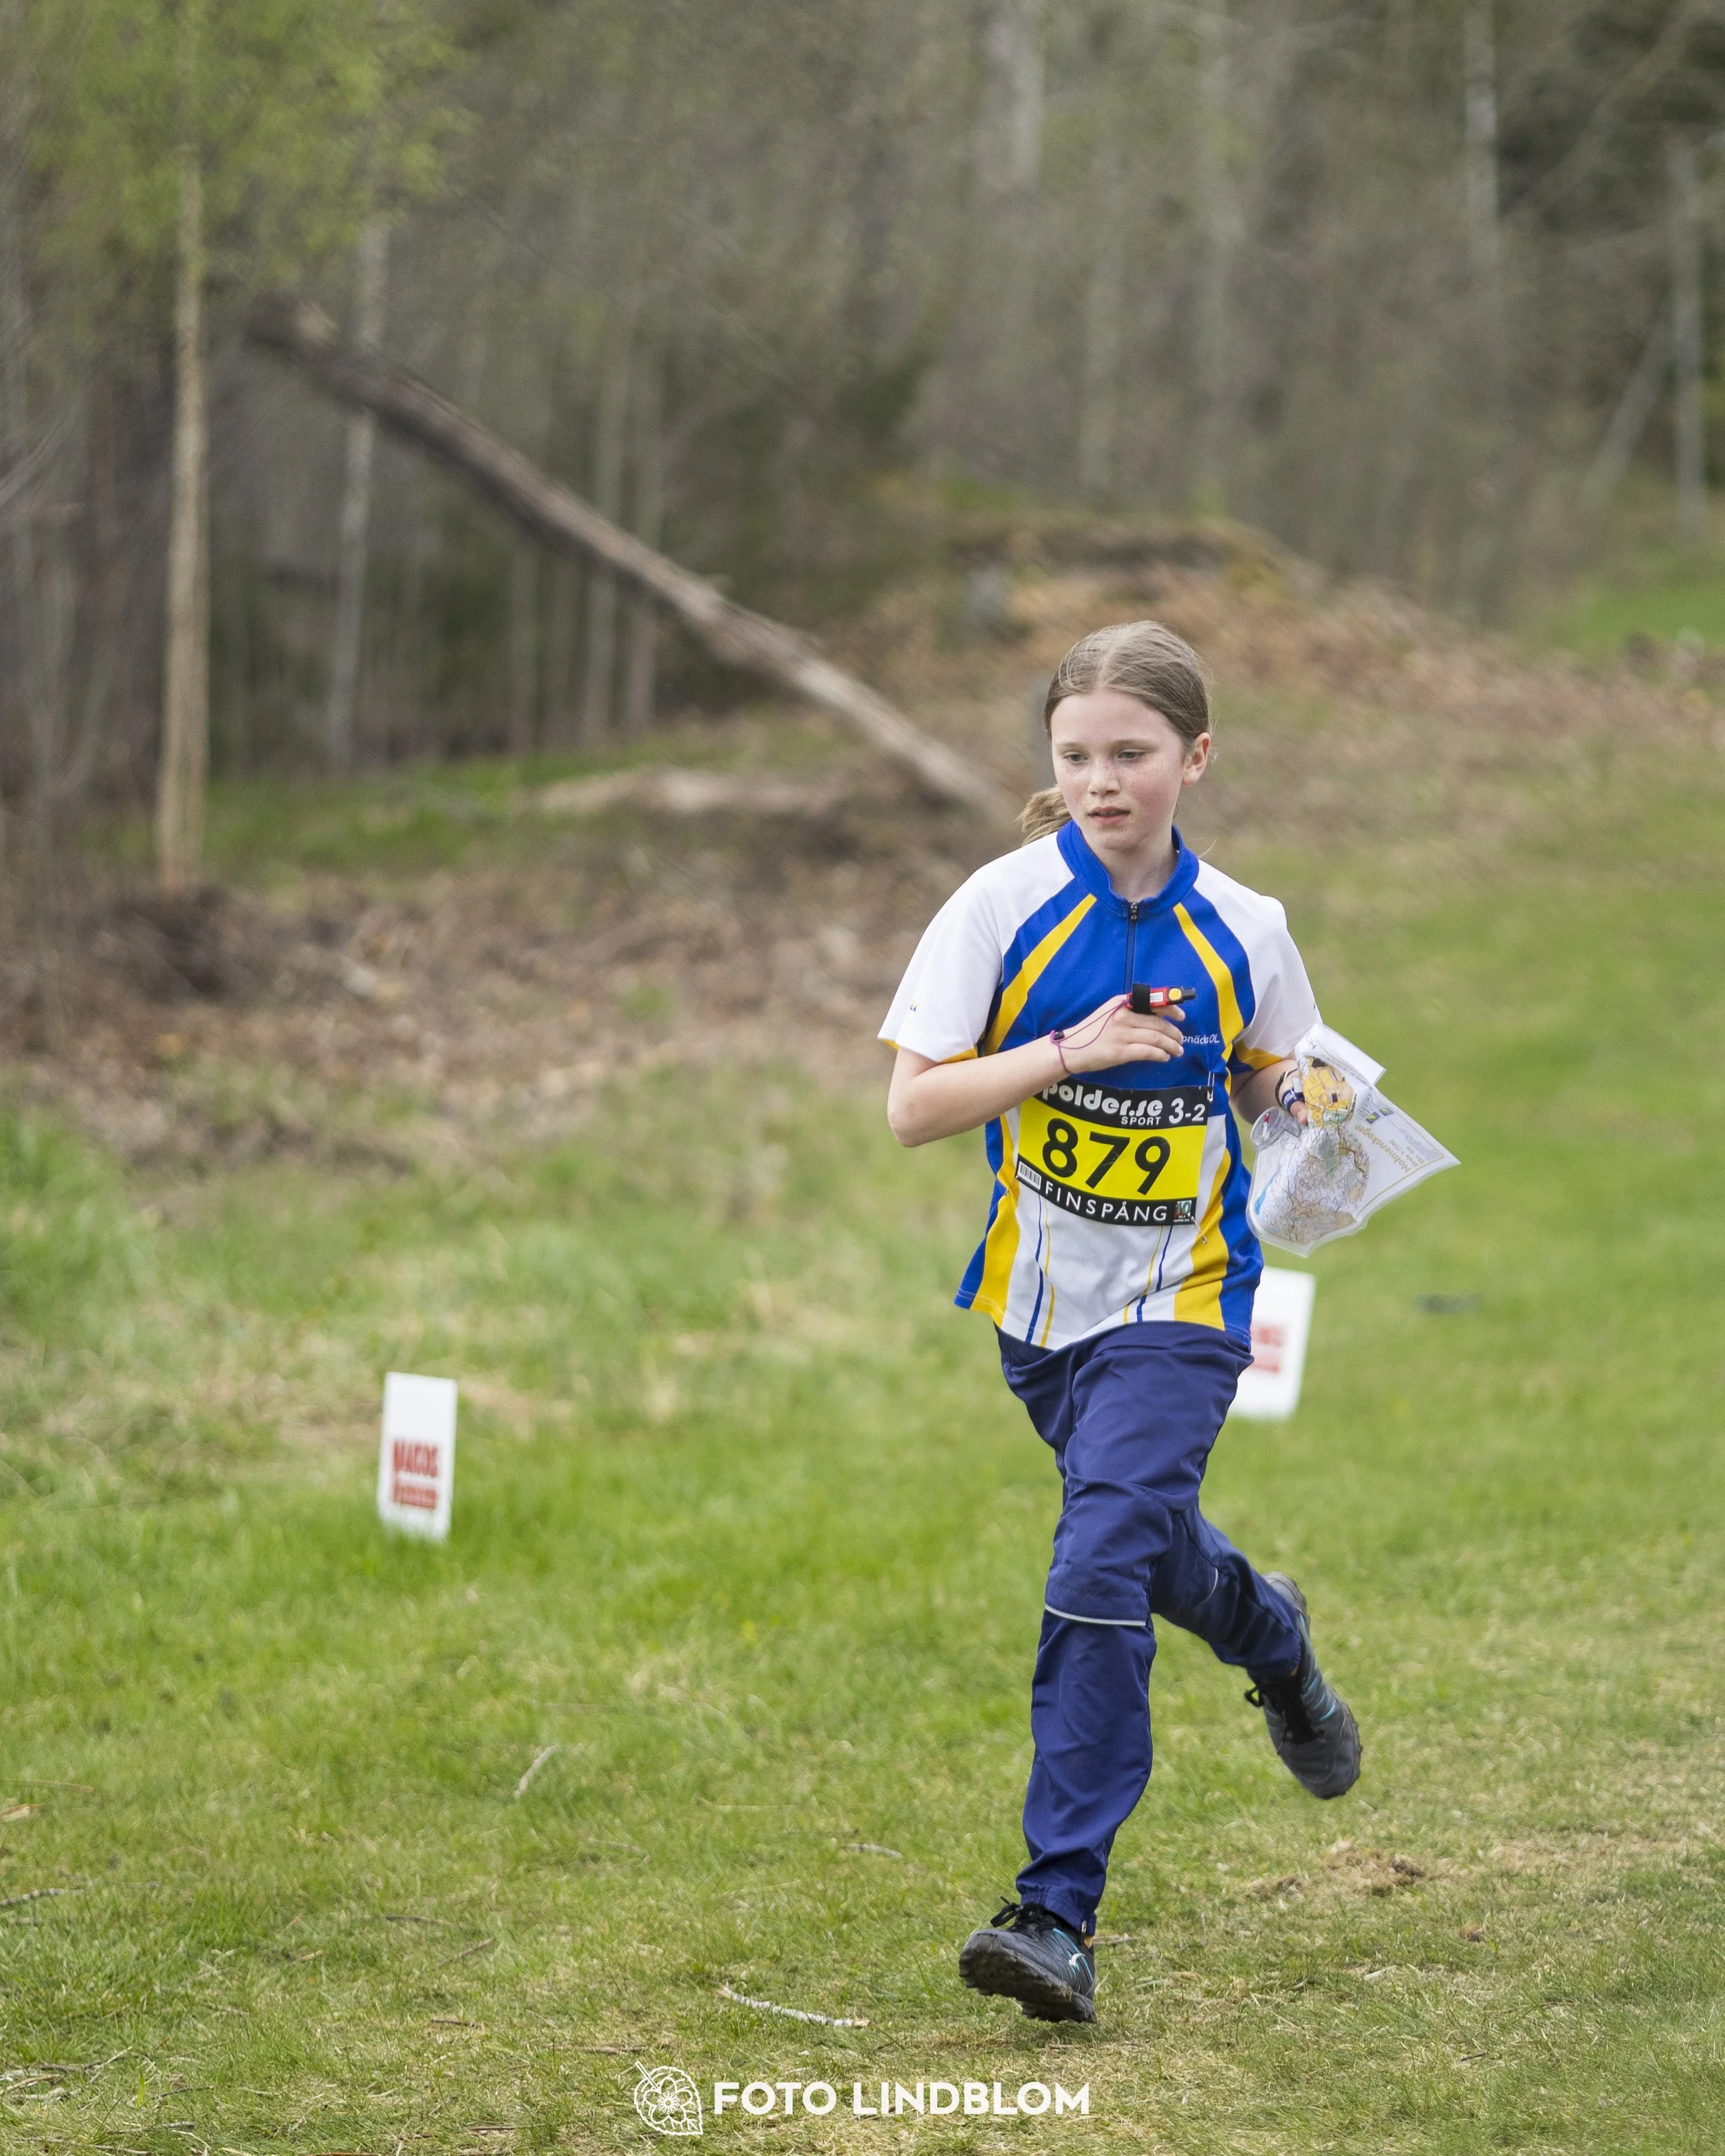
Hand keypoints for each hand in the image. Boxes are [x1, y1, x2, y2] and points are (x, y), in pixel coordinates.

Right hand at [1056, 994, 1186, 1074]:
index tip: (1181, 1017)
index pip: (1153, 1003)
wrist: (1072, 1049)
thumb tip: (1158, 1016)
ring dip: (1171, 1046)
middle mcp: (1122, 1017)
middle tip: (1180, 1040)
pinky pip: (1147, 1052)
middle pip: (1158, 1024)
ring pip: (1156, 1038)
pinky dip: (1160, 1055)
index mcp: (1122, 1004)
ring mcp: (1121, 1035)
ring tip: (1177, 1051)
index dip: (1171, 1010)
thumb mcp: (1110, 1013)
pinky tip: (1164, 1057)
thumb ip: (1130, 1011)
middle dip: (1174, 1033)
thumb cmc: (1092, 1031)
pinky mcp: (1120, 1052)